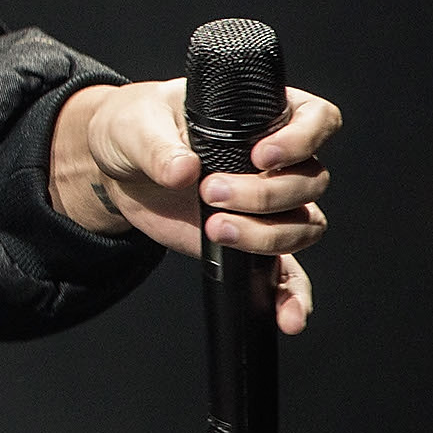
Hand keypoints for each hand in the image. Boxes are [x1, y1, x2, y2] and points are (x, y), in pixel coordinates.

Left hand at [49, 77, 340, 333]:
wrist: (116, 171)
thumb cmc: (133, 128)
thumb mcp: (134, 124)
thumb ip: (157, 146)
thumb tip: (183, 170)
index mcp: (260, 116)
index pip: (315, 119)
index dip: (301, 139)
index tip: (260, 157)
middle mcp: (277, 161)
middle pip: (309, 181)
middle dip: (264, 194)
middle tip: (210, 192)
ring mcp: (270, 204)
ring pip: (303, 225)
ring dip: (265, 234)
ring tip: (214, 228)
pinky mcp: (252, 241)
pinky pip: (288, 274)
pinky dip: (293, 296)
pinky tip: (288, 316)